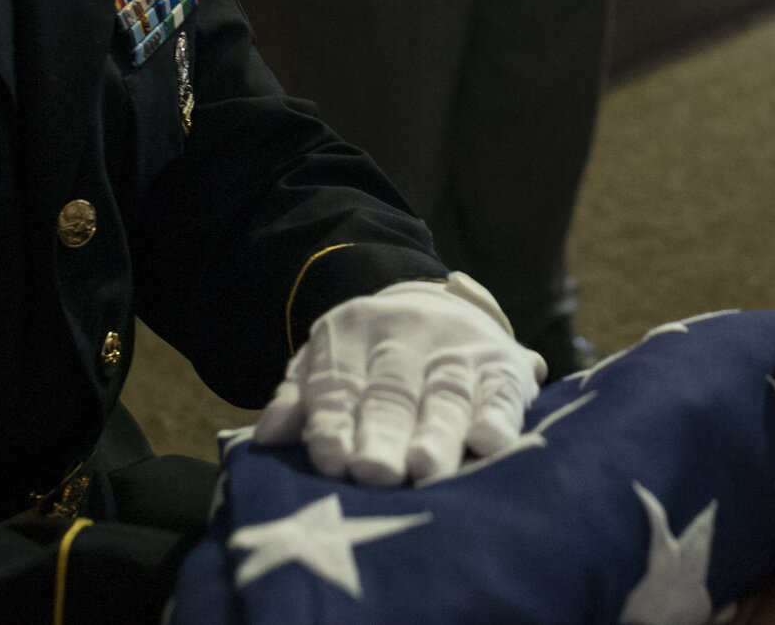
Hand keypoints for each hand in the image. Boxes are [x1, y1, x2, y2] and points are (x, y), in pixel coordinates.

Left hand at [255, 273, 546, 486]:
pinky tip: (489, 442)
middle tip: (375, 472)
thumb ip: (299, 398)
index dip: (336, 421)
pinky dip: (497, 416)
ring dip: (437, 433)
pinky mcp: (506, 365)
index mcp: (354, 332)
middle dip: (384, 434)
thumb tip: (268, 437)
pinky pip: (502, 392)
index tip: (332, 460)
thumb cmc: (369, 357)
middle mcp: (408, 335)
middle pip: (393, 392)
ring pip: (446, 395)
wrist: (439, 303)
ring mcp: (460, 349)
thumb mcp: (325, 361)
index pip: (340, 382)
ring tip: (425, 468)